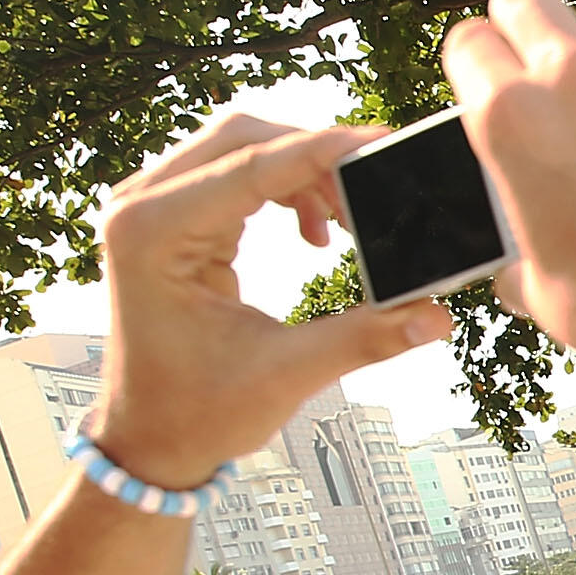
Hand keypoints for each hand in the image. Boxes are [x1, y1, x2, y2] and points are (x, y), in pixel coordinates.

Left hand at [90, 117, 454, 488]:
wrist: (148, 439)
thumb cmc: (196, 412)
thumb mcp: (284, 375)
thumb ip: (362, 337)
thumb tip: (435, 315)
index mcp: (152, 235)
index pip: (252, 165)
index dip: (326, 152)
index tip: (388, 146)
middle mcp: (140, 207)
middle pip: (243, 136)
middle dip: (317, 154)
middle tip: (379, 185)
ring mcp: (149, 207)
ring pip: (241, 147)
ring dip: (303, 171)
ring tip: (351, 219)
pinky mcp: (167, 217)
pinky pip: (233, 173)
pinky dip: (285, 189)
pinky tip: (316, 233)